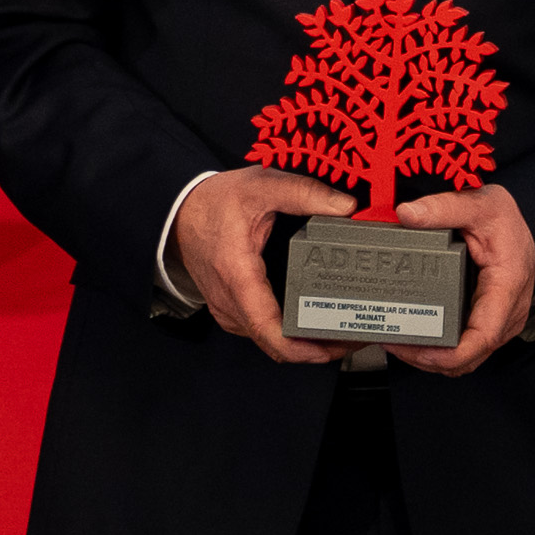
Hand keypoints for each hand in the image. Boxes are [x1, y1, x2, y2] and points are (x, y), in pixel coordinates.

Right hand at [170, 166, 364, 365]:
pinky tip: (316, 322)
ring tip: (344, 330)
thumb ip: (304, 192)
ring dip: (306, 343)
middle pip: (276, 343)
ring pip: (270, 341)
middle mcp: (230, 303)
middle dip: (319, 346)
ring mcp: (229, 311)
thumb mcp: (260, 186)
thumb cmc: (213, 203)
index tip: (333, 347)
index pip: (268, 328)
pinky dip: (290, 334)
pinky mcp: (232, 311)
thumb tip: (345, 206)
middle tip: (356, 335)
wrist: (178, 213)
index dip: (302, 348)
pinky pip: (263, 332)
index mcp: (238, 276)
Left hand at [390, 185, 534, 375]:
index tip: (416, 350)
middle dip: (427, 358)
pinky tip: (416, 338)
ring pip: (466, 360)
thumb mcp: (480, 204)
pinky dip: (440, 352)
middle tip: (393, 343)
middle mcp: (506, 314)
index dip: (448, 354)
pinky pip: (465, 350)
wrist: (520, 227)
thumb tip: (409, 214)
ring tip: (398, 343)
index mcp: (506, 288)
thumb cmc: (507, 222)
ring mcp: (498, 323)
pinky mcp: (488, 324)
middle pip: (468, 356)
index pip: (482, 337)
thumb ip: (444, 207)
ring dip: (431, 359)